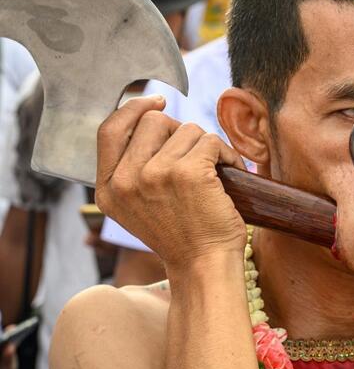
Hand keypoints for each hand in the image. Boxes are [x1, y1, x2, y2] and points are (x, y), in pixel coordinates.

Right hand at [95, 96, 246, 268]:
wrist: (204, 266)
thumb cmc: (182, 236)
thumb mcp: (139, 206)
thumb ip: (133, 169)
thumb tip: (148, 116)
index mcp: (108, 189)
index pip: (109, 130)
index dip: (132, 108)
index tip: (155, 102)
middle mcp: (126, 180)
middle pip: (153, 122)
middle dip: (180, 132)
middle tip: (196, 157)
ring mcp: (155, 174)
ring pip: (187, 129)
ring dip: (207, 147)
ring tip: (215, 175)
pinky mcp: (188, 172)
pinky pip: (210, 140)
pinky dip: (226, 154)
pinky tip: (230, 174)